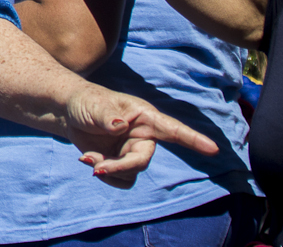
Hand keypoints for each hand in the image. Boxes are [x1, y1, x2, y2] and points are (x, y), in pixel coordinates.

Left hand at [64, 85, 217, 187]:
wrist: (68, 112)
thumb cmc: (86, 102)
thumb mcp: (95, 106)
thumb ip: (108, 116)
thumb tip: (121, 126)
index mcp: (144, 117)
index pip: (173, 129)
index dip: (193, 140)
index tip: (214, 149)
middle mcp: (143, 136)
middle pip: (142, 161)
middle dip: (120, 167)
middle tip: (97, 168)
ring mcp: (132, 151)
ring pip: (131, 174)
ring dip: (109, 172)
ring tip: (88, 160)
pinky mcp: (121, 163)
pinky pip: (121, 180)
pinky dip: (105, 175)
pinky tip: (88, 161)